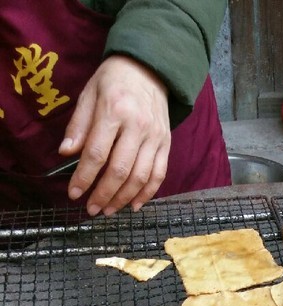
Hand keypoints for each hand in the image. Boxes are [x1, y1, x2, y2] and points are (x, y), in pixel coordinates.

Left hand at [59, 55, 170, 216]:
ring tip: (108, 211)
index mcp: (114, 111)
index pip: (97, 153)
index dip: (84, 177)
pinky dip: (147, 194)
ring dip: (123, 199)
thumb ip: (78, 125)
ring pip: (140, 177)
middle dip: (104, 194)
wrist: (150, 69)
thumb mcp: (89, 94)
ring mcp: (155, 137)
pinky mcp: (166, 144)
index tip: (74, 194)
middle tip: (91, 209)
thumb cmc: (114, 81)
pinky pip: (159, 175)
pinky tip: (133, 205)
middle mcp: (138, 127)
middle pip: (120, 170)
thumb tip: (66, 153)